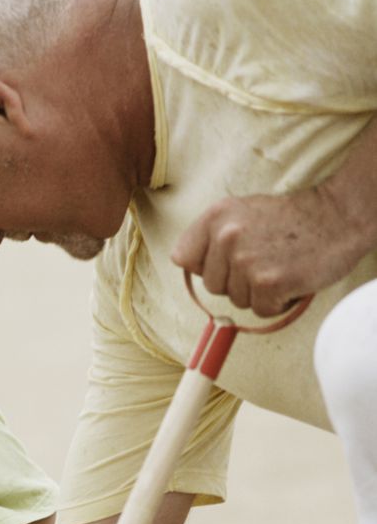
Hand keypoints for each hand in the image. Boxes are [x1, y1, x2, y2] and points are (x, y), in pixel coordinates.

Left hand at [171, 185, 369, 316]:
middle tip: (265, 260)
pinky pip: (261, 310)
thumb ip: (212, 237)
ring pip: (236, 300)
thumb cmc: (291, 220)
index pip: (183, 258)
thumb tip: (187, 265)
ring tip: (280, 266)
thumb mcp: (243, 212)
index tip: (227, 261)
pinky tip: (291, 279)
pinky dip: (278, 303)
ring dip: (259, 292)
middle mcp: (226, 236)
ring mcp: (247, 260)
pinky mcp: (269, 282)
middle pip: (212, 285)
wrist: (339, 216)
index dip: (206, 266)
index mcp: (216, 216)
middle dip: (237, 281)